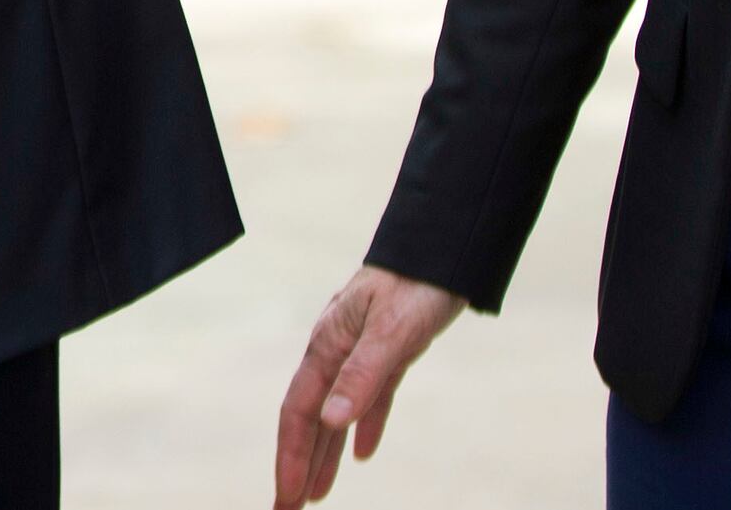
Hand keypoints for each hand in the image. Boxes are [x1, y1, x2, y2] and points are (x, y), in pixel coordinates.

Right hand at [273, 265, 464, 505]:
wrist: (444, 245)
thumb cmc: (417, 282)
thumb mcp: (391, 332)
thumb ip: (361, 377)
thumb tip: (329, 422)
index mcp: (328, 346)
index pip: (299, 413)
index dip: (290, 459)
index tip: (286, 501)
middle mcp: (336, 351)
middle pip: (309, 419)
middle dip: (296, 466)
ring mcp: (360, 351)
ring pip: (334, 413)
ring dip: (323, 455)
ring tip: (314, 495)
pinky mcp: (388, 352)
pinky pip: (367, 400)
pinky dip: (362, 429)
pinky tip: (362, 455)